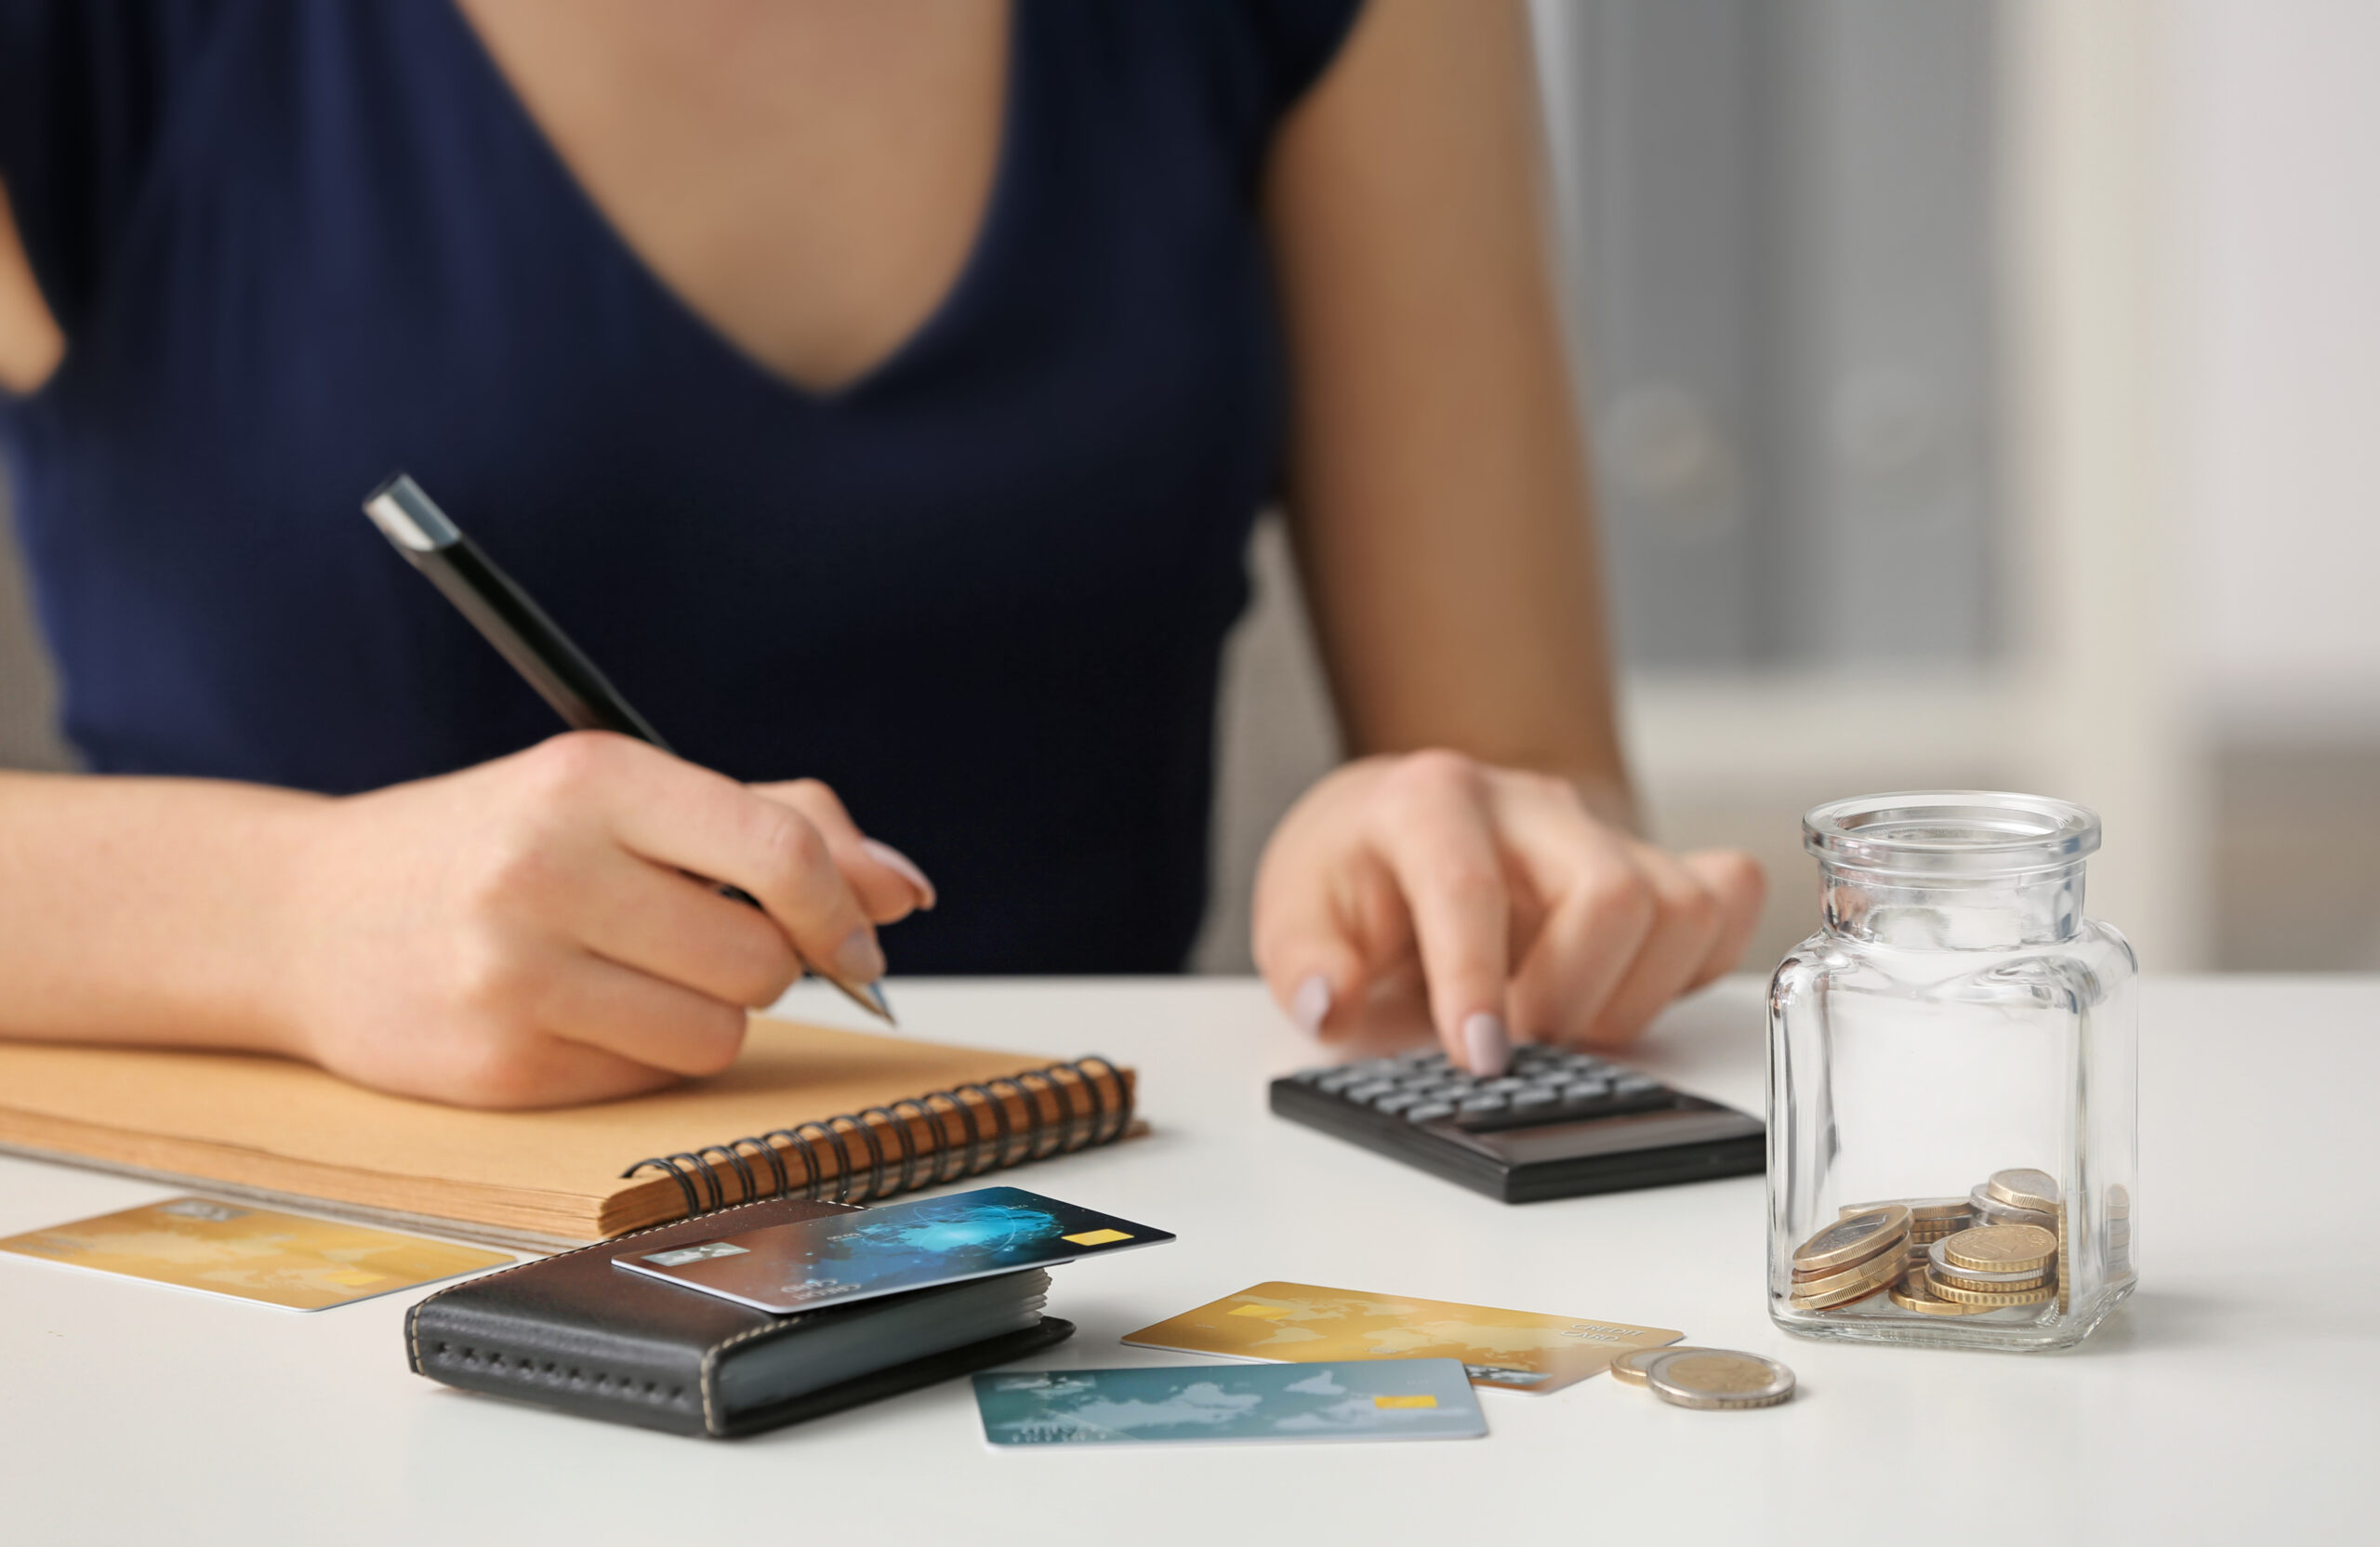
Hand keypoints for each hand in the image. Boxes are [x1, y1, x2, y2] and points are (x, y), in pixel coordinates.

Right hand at [274, 732, 933, 1107]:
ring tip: (630, 972)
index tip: (863, 939)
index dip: (843, 907)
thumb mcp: (618, 796)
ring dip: (707, 1015)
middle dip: (765, 964)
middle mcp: (548, 869)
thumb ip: (775, 825)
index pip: (777, 850)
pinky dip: (641, 1053)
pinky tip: (574, 1011)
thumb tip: (904, 889)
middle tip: (702, 940)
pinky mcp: (500, 1064)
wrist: (304, 916)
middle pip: (762, 960)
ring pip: (719, 1033)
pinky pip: (649, 1079)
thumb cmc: (492, 845)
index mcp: (592, 779)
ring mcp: (516, 973)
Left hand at [1252, 751, 1762, 1073]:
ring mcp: (1599, 831)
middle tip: (1522, 1046)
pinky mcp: (1652, 864)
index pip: (1470, 885)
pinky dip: (1695, 965)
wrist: (1400, 830)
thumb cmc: (1355, 873)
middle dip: (1571, 998)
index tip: (1480, 1055)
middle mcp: (1528, 803)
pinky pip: (1724, 903)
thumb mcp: (1295, 912)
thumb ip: (1304, 962)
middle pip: (1608, 892)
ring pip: (1679, 907)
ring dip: (1632, 998)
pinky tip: (1625, 992)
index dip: (1477, 980)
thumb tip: (1329, 1001)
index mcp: (1429, 801)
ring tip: (1563, 1024)